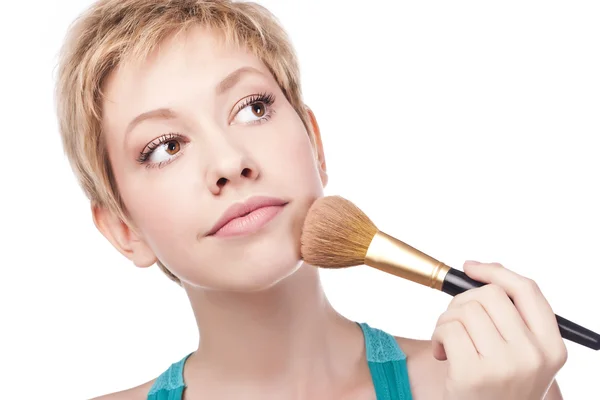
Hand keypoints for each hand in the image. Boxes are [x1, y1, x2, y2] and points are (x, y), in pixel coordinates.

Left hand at [431, 261, 567, 399]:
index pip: (527, 290)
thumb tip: (487, 270)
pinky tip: (443, 355)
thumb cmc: (498, 385)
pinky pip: (448, 329)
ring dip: (447, 321)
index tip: (471, 267)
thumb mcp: (523, 356)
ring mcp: (504, 365)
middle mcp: (533, 355)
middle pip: (489, 295)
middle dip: (463, 302)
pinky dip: (437, 336)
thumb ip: (515, 318)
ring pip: (464, 310)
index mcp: (551, 347)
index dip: (496, 272)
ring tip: (450, 342)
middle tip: (457, 324)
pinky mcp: (473, 373)